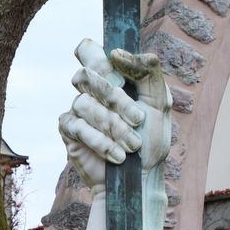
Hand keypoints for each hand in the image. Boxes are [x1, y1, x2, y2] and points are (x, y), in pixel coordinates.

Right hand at [59, 39, 172, 189]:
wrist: (141, 178)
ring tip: (133, 146)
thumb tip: (115, 53)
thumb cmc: (151, 140)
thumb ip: (148, 71)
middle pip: (85, 74)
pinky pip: (78, 128)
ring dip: (113, 127)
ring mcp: (76, 110)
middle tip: (138, 119)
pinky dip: (101, 142)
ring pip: (84, 104)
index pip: (88, 50)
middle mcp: (89, 91)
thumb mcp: (160, 103)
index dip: (98, 56)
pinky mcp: (69, 133)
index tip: (120, 75)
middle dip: (115, 99)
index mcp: (111, 77)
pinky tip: (118, 157)